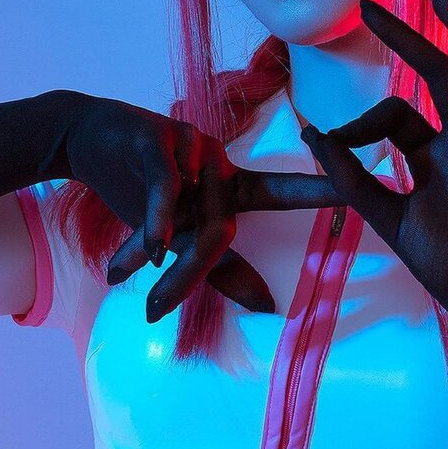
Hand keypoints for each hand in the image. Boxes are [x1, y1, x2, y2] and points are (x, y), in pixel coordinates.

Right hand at [62, 94, 339, 320]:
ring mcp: (192, 147)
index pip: (286, 192)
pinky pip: (166, 187)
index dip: (323, 192)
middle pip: (223, 230)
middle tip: (155, 310)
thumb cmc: (140, 185)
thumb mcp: (175, 232)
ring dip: (164, 257)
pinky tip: (142, 253)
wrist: (86, 137)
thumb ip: (217, 266)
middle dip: (187, 276)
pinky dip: (154, 222)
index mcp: (233, 185)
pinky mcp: (157, 137)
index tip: (361, 192)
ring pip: (194, 215)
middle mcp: (220, 164)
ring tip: (128, 282)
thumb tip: (263, 306)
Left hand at [298, 0, 447, 347]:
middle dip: (403, 40)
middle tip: (369, 7)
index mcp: (429, 155)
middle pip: (434, 74)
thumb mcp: (385, 215)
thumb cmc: (443, 263)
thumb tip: (310, 132)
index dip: (358, 123)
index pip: (393, 113)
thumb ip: (350, 175)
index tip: (330, 142)